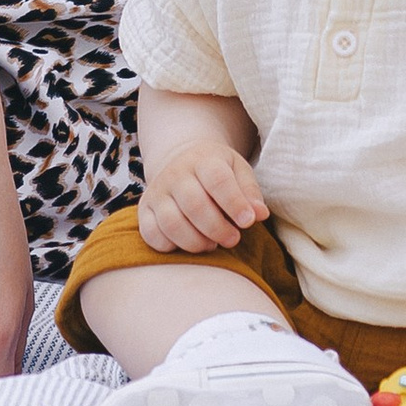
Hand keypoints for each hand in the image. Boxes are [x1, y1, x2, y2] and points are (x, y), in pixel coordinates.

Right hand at [137, 135, 264, 253]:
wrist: (180, 159)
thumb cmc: (217, 171)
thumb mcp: (238, 170)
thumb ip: (249, 192)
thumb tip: (260, 214)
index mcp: (203, 159)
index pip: (217, 180)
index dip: (234, 203)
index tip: (248, 222)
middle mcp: (175, 173)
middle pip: (194, 204)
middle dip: (217, 228)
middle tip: (233, 239)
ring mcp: (157, 192)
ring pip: (171, 222)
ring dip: (195, 241)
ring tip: (212, 244)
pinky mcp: (144, 210)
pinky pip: (151, 234)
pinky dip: (170, 246)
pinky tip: (188, 244)